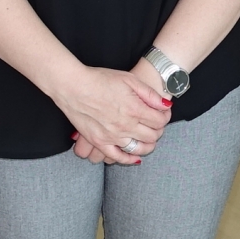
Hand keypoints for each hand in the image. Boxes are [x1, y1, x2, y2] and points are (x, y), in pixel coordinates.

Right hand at [52, 66, 171, 164]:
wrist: (73, 85)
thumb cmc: (99, 79)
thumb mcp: (128, 79)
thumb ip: (149, 94)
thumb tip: (166, 105)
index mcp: (135, 108)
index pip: (160, 121)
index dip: (165, 117)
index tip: (163, 113)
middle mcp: (126, 125)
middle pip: (152, 136)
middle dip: (158, 130)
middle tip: (156, 124)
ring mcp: (112, 136)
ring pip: (139, 149)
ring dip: (148, 145)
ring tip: (149, 139)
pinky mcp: (99, 142)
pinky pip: (118, 157)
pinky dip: (129, 159)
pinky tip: (135, 158)